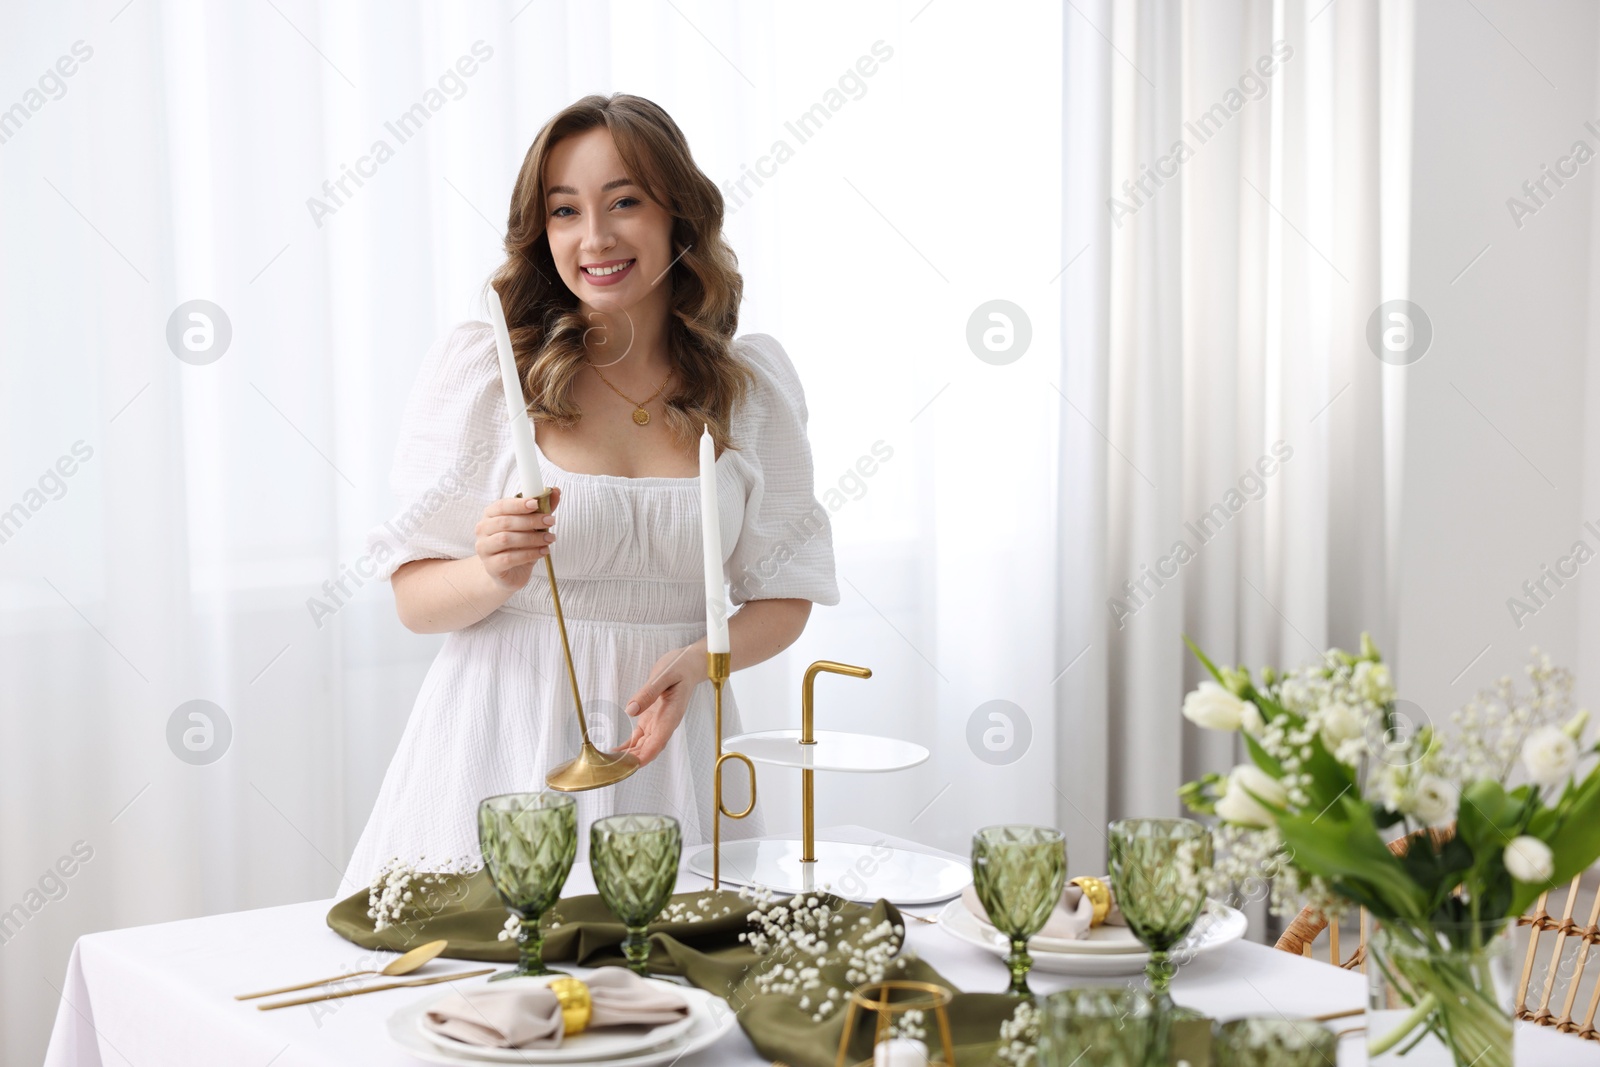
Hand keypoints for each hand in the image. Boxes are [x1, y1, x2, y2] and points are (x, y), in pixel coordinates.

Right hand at [475, 487, 560, 590]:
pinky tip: (543, 552)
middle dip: (531, 521)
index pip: (502, 505)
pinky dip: (529, 554)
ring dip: (532, 538)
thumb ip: (543, 508)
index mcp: (491, 515)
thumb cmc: (519, 545)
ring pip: (506, 539)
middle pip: (505, 522)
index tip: (536, 504)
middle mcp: (483, 529)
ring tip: (550, 538)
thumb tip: (556, 491)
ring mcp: (484, 548)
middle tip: (551, 521)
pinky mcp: (491, 566)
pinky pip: (509, 558)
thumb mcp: (532, 526)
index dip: (518, 504)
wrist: (509, 573)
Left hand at [620, 642, 704, 764]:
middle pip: (650, 748)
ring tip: (611, 763)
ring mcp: (658, 722)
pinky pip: (639, 736)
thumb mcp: (664, 675)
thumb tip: (631, 709)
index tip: (630, 766)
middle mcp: (665, 723)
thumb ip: (648, 692)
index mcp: (671, 715)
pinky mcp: (651, 718)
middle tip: (613, 767)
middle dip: (633, 760)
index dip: (644, 756)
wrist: (688, 665)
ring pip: (644, 745)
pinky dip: (629, 745)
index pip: (658, 742)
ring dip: (630, 755)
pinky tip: (617, 751)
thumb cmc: (680, 667)